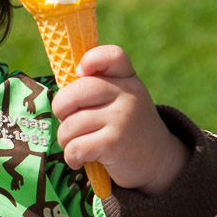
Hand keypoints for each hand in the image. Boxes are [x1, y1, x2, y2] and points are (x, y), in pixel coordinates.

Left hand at [51, 45, 189, 196]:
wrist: (157, 160)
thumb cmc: (124, 126)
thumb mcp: (119, 99)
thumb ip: (96, 87)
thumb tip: (59, 92)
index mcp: (127, 78)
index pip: (112, 55)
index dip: (91, 60)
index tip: (80, 73)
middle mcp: (127, 94)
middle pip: (73, 93)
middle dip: (61, 110)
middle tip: (68, 120)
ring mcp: (122, 118)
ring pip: (70, 125)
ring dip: (65, 139)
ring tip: (77, 143)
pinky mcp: (114, 143)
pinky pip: (75, 147)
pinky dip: (71, 157)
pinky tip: (79, 160)